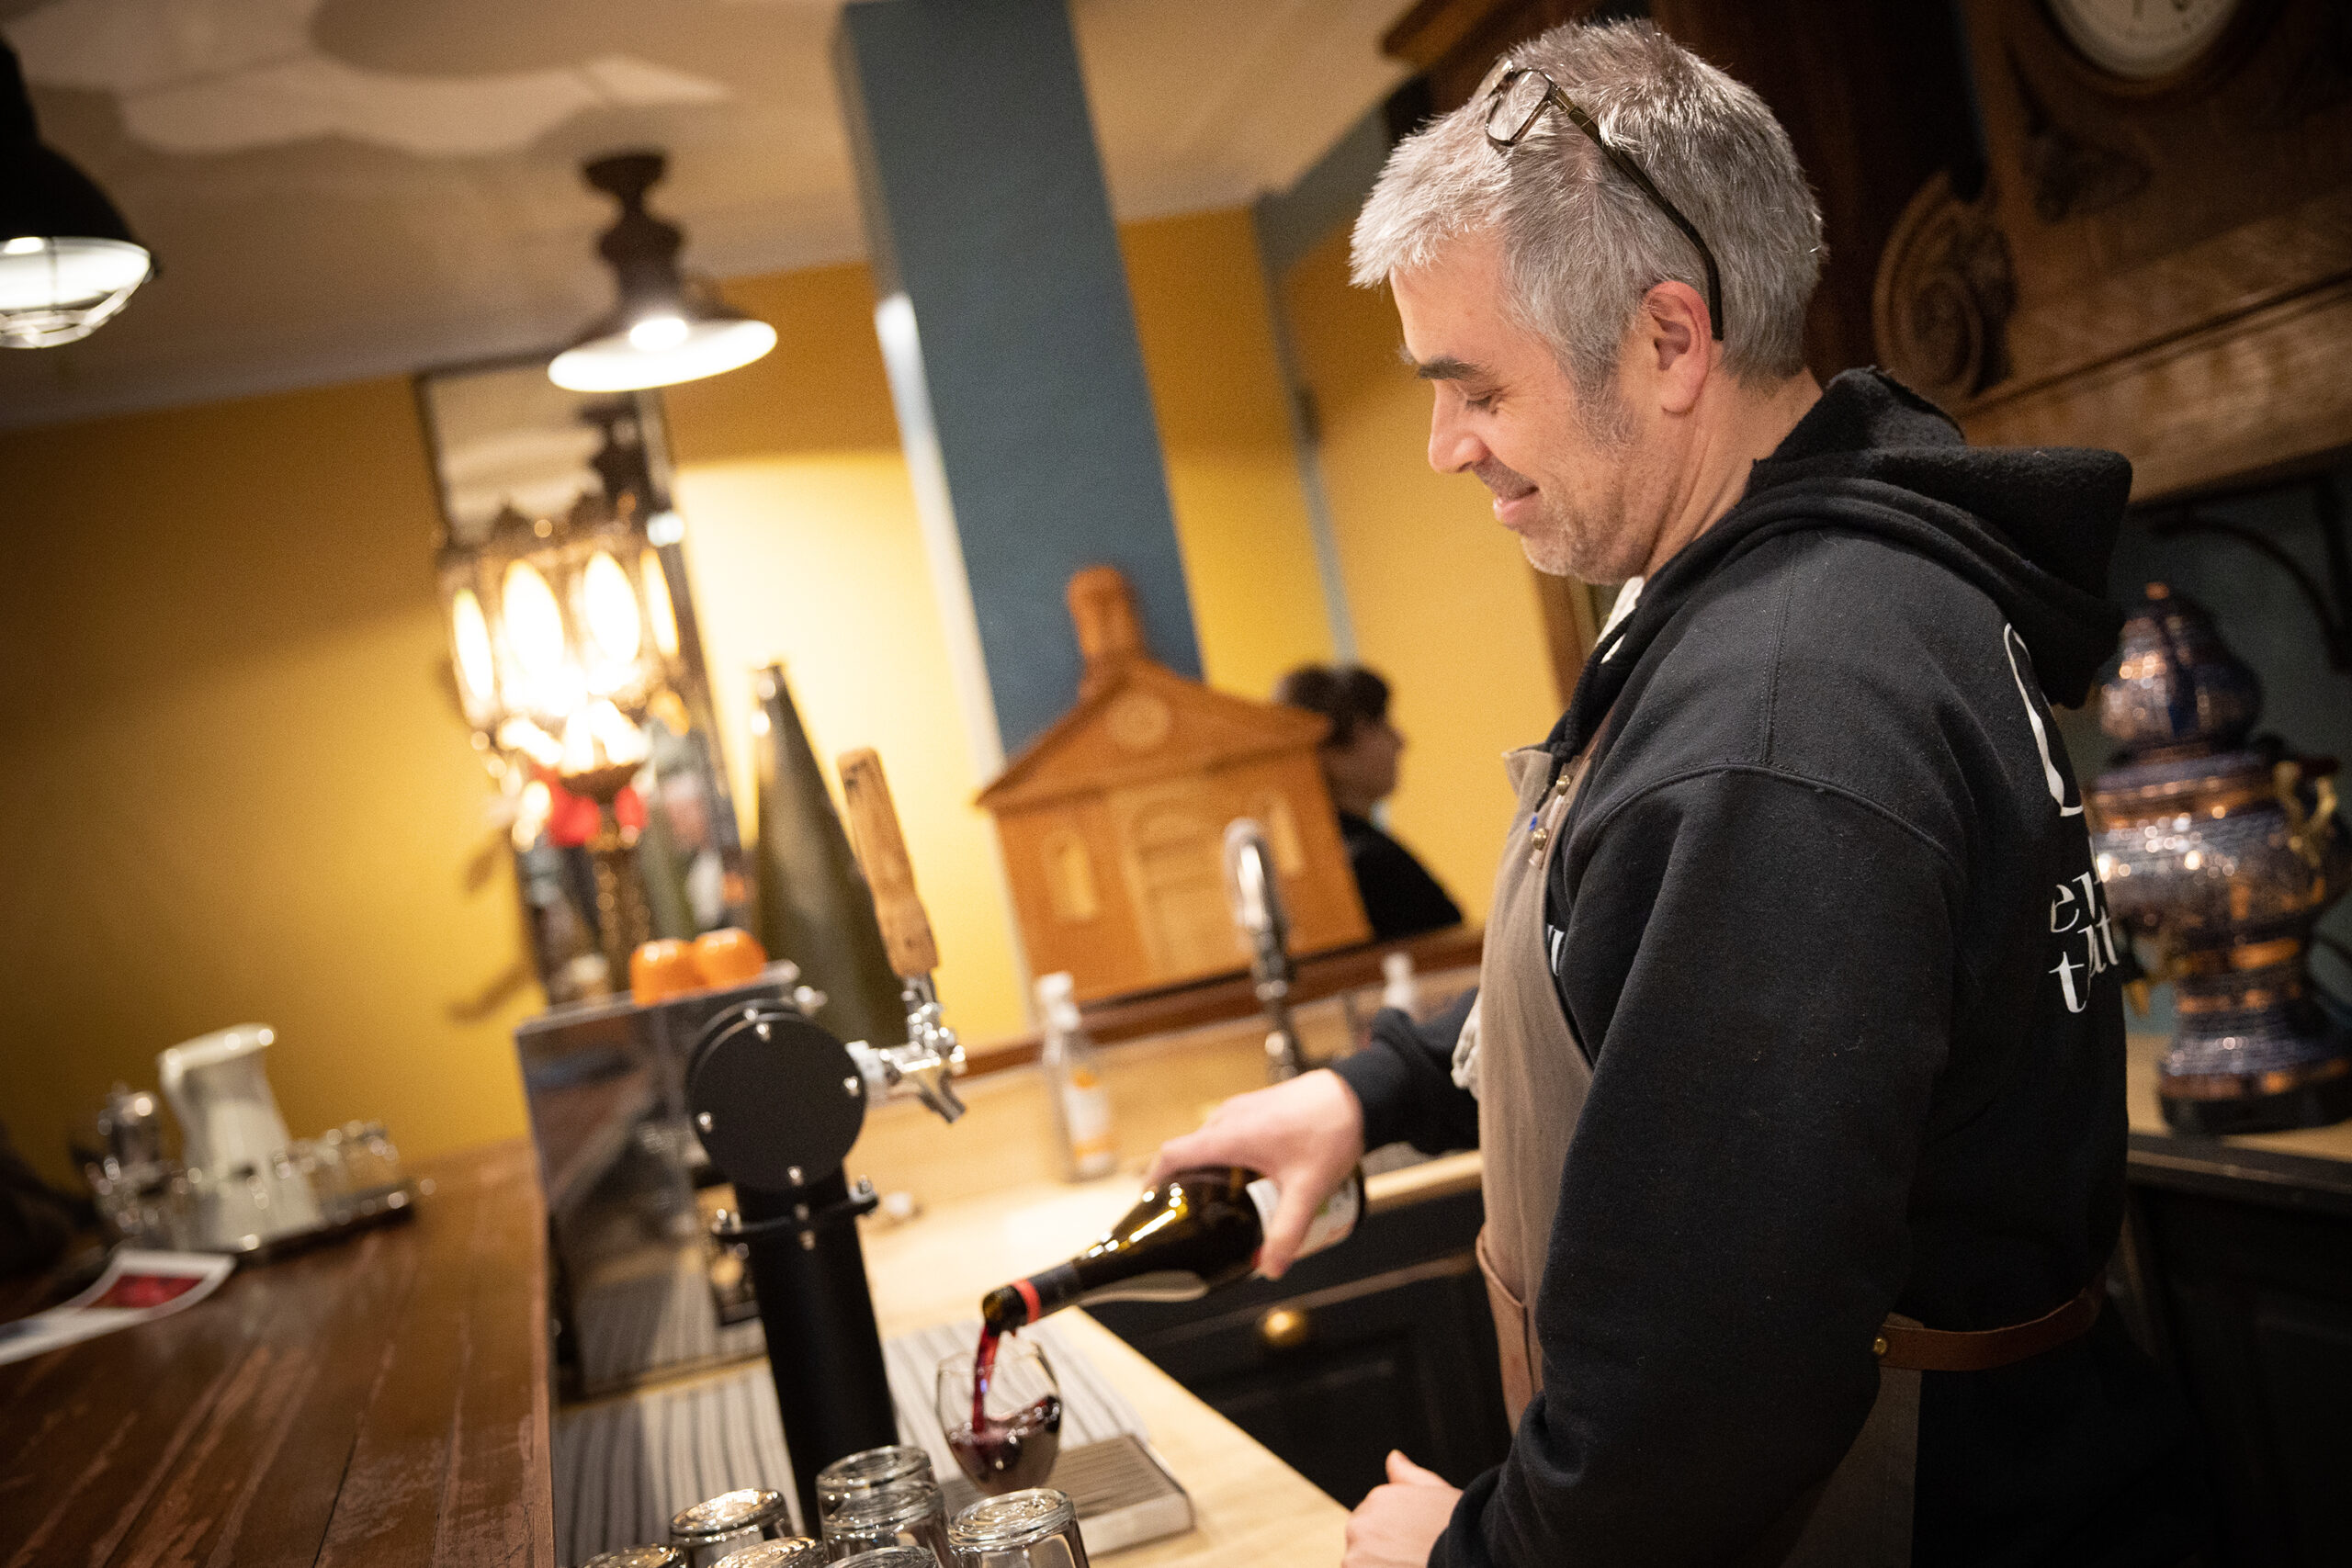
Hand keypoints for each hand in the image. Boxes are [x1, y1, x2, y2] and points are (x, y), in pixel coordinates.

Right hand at [1145, 1067, 1364, 1277]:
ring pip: (1211, 1142)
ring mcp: (1243, 1108)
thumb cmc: (1330, 1132)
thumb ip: (1287, 1231)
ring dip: (1209, 1169)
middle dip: (1185, 1184)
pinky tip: (1250, 1177)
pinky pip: (1229, 1133)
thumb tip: (1271, 1269)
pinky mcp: (1258, 1106)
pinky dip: (1227, 1155)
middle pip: (1190, 1153)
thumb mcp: (1307, 1189)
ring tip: (1221, 1201)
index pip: (1172, 1155)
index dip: (1152, 1180)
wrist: (1359, 1094)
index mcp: (1229, 1136)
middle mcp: (1228, 1118)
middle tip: (1192, 1216)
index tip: (1148, 1206)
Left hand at [1344, 1451, 1459, 1567]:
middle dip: (1384, 1551)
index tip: (1417, 1544)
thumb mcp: (1439, 1494)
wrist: (1470, 1559)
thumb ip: (1409, 1475)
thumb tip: (1393, 1457)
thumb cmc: (1461, 1531)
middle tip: (1415, 1557)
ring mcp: (1355, 1553)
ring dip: (1378, 1566)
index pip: (1374, 1518)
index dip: (1398, 1534)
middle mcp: (1361, 1524)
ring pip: (1361, 1562)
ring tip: (1413, 1565)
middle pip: (1364, 1541)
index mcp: (1379, 1499)